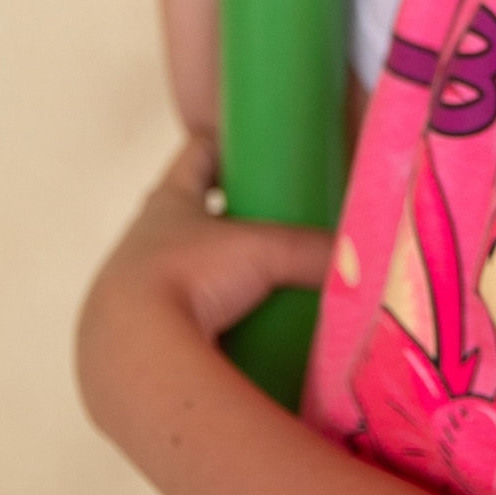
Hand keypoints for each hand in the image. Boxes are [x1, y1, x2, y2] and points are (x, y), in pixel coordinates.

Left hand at [81, 139, 335, 363]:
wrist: (134, 351)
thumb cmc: (189, 277)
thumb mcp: (265, 253)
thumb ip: (316, 252)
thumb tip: (361, 260)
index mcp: (167, 204)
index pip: (195, 156)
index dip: (221, 145)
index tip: (248, 143)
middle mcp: (143, 241)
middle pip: (185, 215)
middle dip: (221, 217)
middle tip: (267, 224)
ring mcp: (134, 290)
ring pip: (179, 271)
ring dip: (211, 276)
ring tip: (256, 288)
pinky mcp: (138, 335)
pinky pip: (178, 321)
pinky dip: (205, 323)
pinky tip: (236, 334)